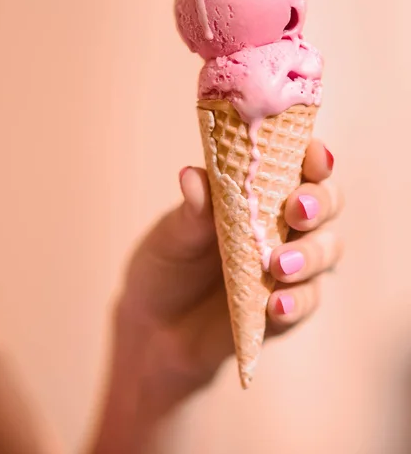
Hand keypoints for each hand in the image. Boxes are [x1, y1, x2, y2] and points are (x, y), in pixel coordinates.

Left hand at [88, 139, 342, 453]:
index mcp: (257, 192)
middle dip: (318, 202)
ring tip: (278, 265)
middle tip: (297, 211)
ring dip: (309, 254)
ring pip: (326, 250)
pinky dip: (296, 301)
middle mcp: (281, 224)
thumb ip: (193, 210)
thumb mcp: (174, 235)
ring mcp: (289, 265)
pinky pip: (307, 301)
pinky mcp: (288, 307)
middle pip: (325, 203)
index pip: (297, 165)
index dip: (314, 156)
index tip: (314, 157)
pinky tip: (275, 305)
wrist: (154, 324)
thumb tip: (191, 176)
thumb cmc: (167, 263)